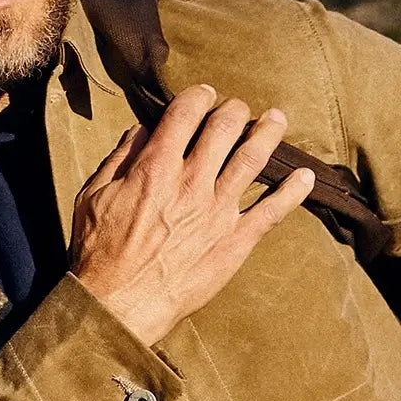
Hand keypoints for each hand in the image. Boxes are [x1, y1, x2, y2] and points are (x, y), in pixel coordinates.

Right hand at [70, 85, 313, 345]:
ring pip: (253, 159)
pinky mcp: (234, 242)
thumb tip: (141, 132)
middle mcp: (192, 182)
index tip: (204, 94)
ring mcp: (218, 212)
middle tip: (238, 108)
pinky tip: (307, 177)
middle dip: (234, 110)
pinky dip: (293, 192)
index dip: (198, 96)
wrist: (118, 306)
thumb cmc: (99, 254)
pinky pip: (272, 211)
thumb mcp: (93, 196)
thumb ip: (119, 158)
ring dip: (268, 133)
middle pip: (225, 128)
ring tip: (277, 119)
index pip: (185, 113)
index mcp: (156, 167)